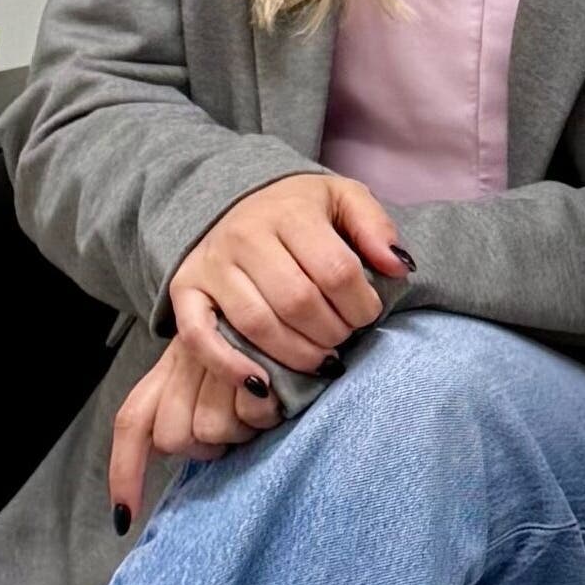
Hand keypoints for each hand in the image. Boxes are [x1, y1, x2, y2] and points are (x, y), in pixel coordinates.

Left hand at [105, 332, 278, 528]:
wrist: (294, 308)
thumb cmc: (261, 355)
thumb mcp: (215, 378)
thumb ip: (186, 413)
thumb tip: (163, 462)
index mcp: (169, 371)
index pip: (134, 423)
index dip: (126, 473)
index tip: (125, 518)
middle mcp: (182, 359)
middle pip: (174, 436)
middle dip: (207, 446)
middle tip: (237, 423)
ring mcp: (212, 354)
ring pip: (212, 429)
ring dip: (242, 428)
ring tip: (261, 405)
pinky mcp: (247, 351)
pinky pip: (248, 410)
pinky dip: (265, 413)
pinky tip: (277, 394)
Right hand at [168, 172, 409, 385]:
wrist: (234, 200)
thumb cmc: (300, 210)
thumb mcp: (344, 200)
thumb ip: (375, 228)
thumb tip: (399, 266)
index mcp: (290, 211)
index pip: (335, 270)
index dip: (361, 305)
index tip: (367, 315)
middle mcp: (245, 235)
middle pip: (298, 301)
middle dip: (332, 332)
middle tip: (343, 338)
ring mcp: (212, 265)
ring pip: (256, 323)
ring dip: (295, 354)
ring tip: (319, 358)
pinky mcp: (185, 290)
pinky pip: (199, 337)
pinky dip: (229, 366)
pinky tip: (261, 384)